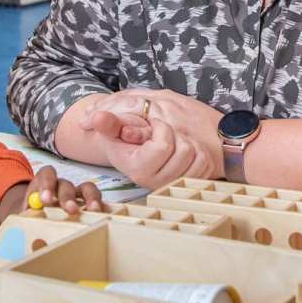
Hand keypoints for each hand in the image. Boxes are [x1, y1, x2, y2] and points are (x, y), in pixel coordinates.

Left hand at [0, 167, 103, 221]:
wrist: (35, 219)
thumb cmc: (30, 216)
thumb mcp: (22, 215)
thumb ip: (21, 217)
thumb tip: (21, 226)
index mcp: (43, 183)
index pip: (46, 175)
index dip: (47, 184)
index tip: (45, 200)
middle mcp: (61, 185)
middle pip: (66, 184)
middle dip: (68, 196)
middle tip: (70, 210)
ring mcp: (77, 193)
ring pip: (86, 188)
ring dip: (90, 198)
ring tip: (94, 210)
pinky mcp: (89, 203)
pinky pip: (98, 201)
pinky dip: (102, 206)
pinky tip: (105, 215)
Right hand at [83, 89, 224, 183]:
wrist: (141, 147)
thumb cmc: (128, 135)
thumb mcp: (117, 126)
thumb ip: (109, 122)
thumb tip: (96, 117)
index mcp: (137, 168)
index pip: (163, 146)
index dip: (161, 128)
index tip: (153, 123)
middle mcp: (155, 182)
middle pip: (184, 150)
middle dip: (175, 133)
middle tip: (163, 132)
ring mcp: (173, 185)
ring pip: (197, 156)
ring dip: (187, 141)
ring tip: (172, 141)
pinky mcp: (189, 184)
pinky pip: (205, 163)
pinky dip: (198, 151)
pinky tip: (183, 149)